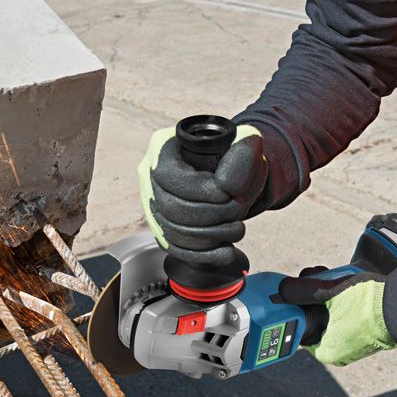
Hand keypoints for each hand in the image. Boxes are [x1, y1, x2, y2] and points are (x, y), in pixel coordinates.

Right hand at [137, 124, 266, 264]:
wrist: (232, 172)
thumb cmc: (235, 153)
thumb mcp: (246, 141)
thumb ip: (243, 154)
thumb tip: (228, 187)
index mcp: (162, 146)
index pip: (168, 175)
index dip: (199, 189)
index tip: (228, 194)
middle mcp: (150, 176)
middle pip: (170, 207)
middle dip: (211, 214)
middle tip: (238, 210)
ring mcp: (153, 204)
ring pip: (172, 231)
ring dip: (211, 236)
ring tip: (238, 228)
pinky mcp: (162, 228)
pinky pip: (175, 248)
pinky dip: (204, 254)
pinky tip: (227, 250)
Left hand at [279, 268, 396, 365]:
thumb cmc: (366, 305)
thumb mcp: (328, 294)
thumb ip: (302, 291)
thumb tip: (284, 289)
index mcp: (327, 350)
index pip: (300, 328)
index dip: (295, 306)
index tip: (295, 290)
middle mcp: (340, 350)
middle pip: (315, 317)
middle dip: (311, 294)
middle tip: (314, 277)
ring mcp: (355, 341)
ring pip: (331, 312)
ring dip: (326, 292)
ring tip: (328, 275)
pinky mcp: (367, 329)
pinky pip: (346, 312)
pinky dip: (341, 298)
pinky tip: (342, 281)